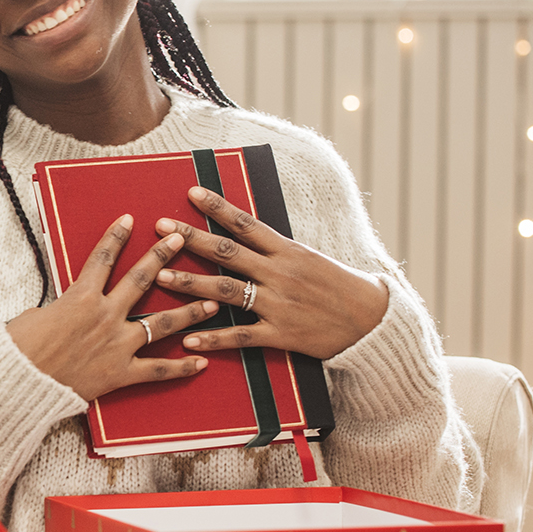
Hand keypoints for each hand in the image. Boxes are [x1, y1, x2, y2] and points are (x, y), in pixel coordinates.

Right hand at [6, 215, 218, 401]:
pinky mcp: (121, 373)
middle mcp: (105, 316)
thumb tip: (68, 307)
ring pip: (162, 323)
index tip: (130, 220)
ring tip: (212, 301)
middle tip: (181, 239)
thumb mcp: (33, 315)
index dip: (116, 236)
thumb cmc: (19, 349)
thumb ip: (59, 307)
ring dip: (189, 311)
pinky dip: (181, 367)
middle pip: (140, 280)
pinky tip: (201, 362)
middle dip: (162, 256)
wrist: (21, 382)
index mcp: (80, 297)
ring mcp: (117, 344)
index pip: (102, 258)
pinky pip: (158, 370)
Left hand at [155, 186, 389, 360]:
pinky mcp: (282, 334)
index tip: (190, 193)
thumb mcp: (309, 258)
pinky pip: (242, 336)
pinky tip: (188, 338)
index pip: (246, 223)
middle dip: (191, 239)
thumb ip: (275, 249)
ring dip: (191, 283)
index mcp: (287, 251)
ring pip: (227, 291)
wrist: (372, 321)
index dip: (217, 207)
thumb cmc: (338, 286)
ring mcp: (279, 304)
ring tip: (161, 275)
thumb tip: (243, 231)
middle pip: (227, 253)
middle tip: (160, 228)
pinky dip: (214, 338)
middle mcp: (280, 273)